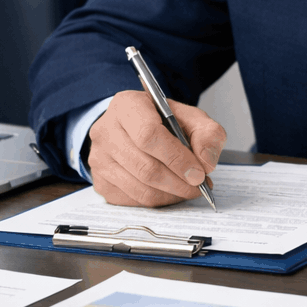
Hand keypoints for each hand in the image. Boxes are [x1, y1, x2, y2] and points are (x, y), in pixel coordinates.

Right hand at [85, 90, 225, 206]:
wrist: (134, 128)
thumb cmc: (161, 121)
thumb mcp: (190, 117)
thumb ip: (207, 134)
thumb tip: (206, 162)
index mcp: (127, 105)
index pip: (148, 134)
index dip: (177, 158)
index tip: (199, 172)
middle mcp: (106, 131)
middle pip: (145, 166)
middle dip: (178, 182)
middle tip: (199, 185)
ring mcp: (99, 158)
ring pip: (139, 188)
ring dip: (171, 194)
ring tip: (188, 188)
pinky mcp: (99, 181)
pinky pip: (132, 200)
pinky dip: (158, 201)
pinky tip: (170, 191)